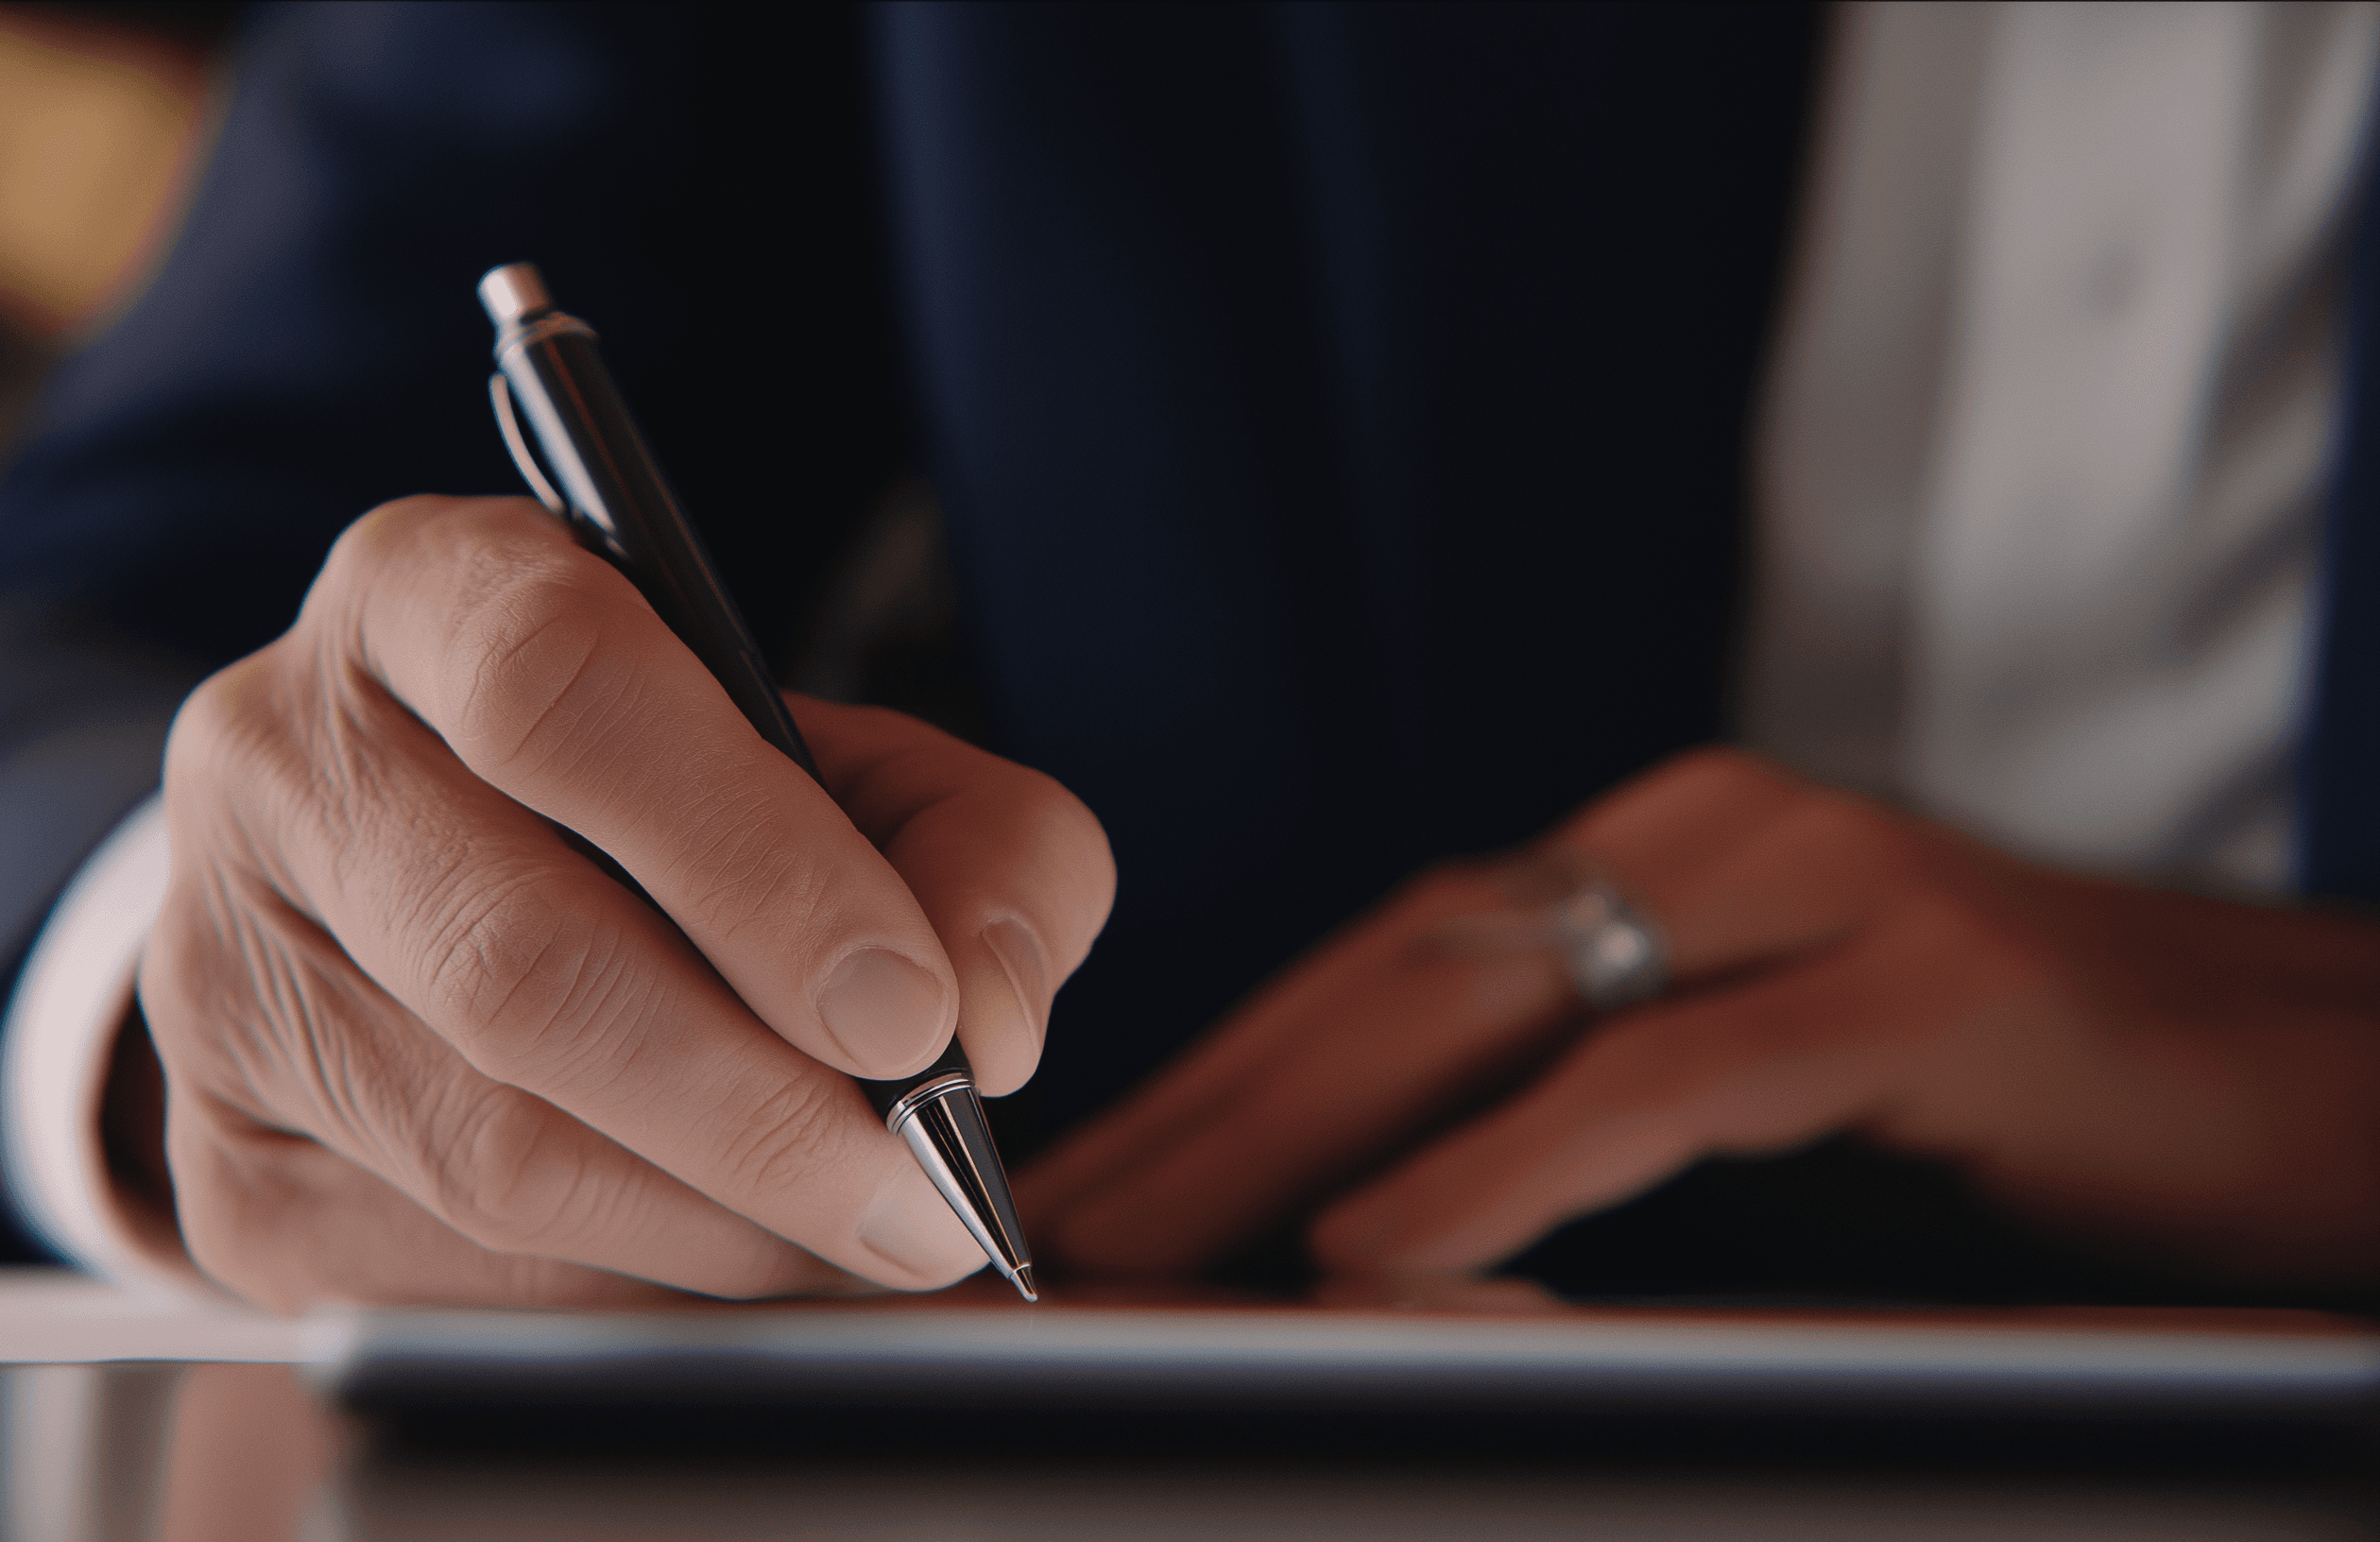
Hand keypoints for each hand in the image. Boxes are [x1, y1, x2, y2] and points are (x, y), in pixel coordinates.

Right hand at [132, 496, 1113, 1310]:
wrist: (438, 886)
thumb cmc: (675, 813)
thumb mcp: (851, 764)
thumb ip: (981, 847)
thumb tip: (990, 1020)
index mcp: (425, 593)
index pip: (557, 689)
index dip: (752, 864)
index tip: (910, 1010)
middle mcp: (277, 756)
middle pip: (516, 963)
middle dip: (760, 1110)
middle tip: (921, 1193)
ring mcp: (215, 966)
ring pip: (485, 1148)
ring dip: (713, 1225)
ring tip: (855, 1234)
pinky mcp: (219, 1159)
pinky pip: (442, 1273)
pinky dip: (622, 1292)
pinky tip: (718, 1256)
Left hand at [1019, 749, 2379, 1292]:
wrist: (2335, 1096)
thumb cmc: (2046, 1134)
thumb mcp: (1779, 1126)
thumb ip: (1599, 1144)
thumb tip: (1376, 1247)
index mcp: (1667, 861)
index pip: (1386, 964)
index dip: (1222, 1072)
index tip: (1087, 1183)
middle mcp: (1716, 841)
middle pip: (1394, 972)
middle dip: (1210, 1106)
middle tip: (1057, 1229)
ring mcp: (1822, 891)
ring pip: (1496, 1006)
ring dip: (1297, 1135)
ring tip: (1151, 1249)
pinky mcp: (1927, 986)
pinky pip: (1666, 1082)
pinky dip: (1506, 1173)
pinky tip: (1378, 1256)